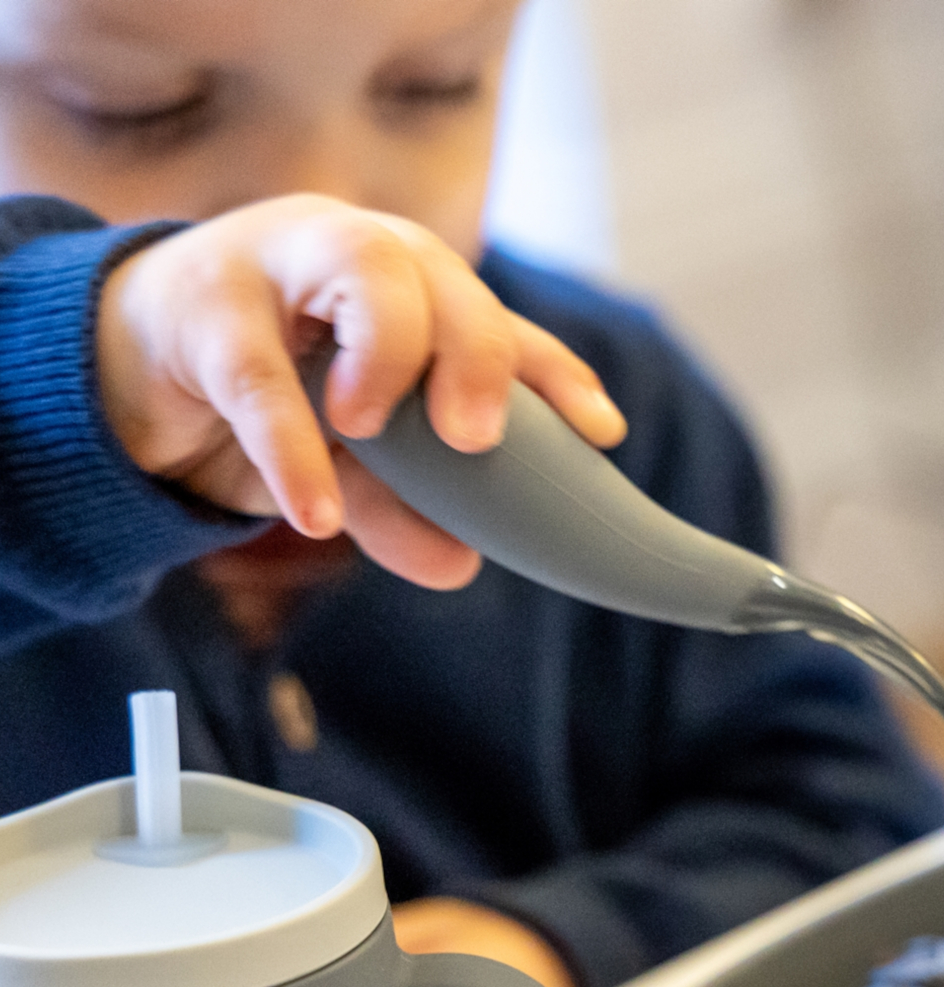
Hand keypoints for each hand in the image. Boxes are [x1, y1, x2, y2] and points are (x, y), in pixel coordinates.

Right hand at [97, 194, 626, 588]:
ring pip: (364, 274)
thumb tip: (460, 567)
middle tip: (476, 438)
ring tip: (370, 431)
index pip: (502, 323)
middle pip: (442, 278)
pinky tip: (315, 515)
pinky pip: (258, 375)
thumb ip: (404, 506)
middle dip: (475, 354)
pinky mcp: (204, 303)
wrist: (133, 363)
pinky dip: (292, 449)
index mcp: (416, 287)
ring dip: (388, 354)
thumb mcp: (352, 459)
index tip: (601, 434)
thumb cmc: (274, 392)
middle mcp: (361, 253)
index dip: (556, 376)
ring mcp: (282, 262)